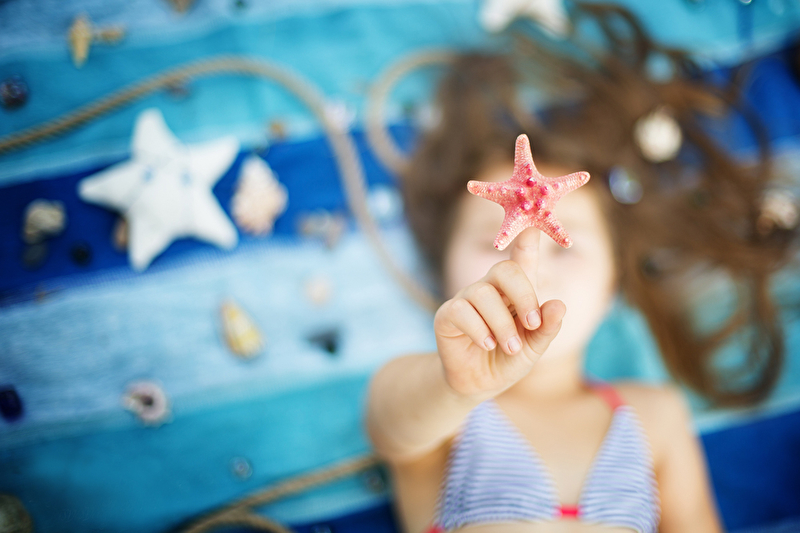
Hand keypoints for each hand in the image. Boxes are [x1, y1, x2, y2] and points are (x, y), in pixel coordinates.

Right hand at [433, 228, 566, 397]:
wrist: (479, 384)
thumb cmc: (508, 359)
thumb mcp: (534, 347)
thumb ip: (546, 328)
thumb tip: (558, 305)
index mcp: (514, 291)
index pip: (521, 260)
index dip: (527, 243)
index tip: (533, 228)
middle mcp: (490, 288)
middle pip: (505, 270)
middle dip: (523, 295)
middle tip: (532, 324)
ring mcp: (466, 299)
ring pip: (483, 293)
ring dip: (502, 324)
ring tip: (509, 348)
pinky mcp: (447, 315)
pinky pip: (461, 310)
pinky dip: (479, 329)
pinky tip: (487, 345)